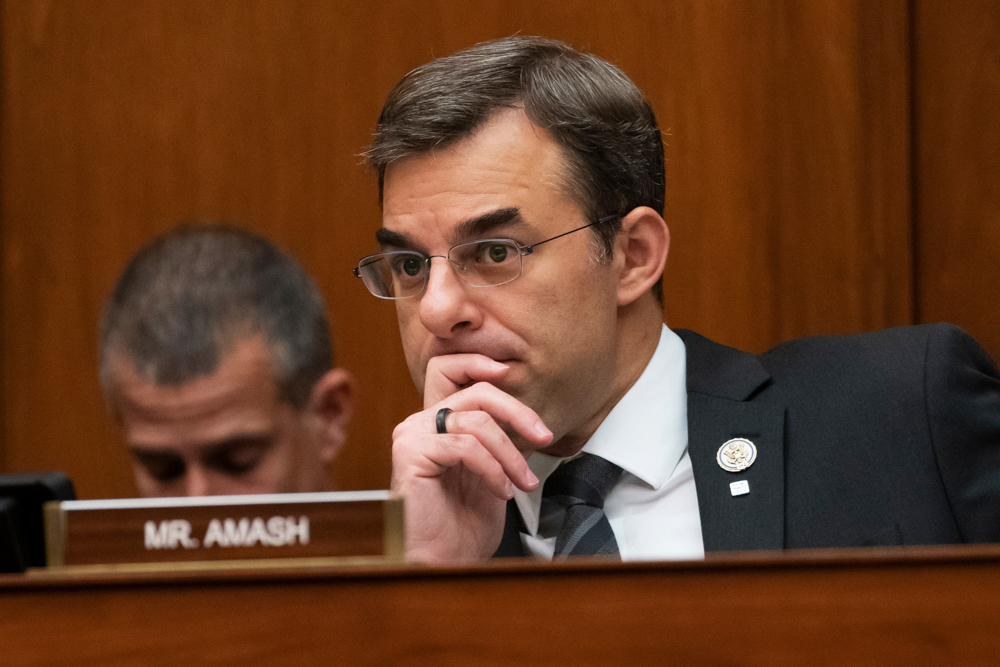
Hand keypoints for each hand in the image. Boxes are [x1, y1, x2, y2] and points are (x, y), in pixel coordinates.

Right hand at [391, 354, 551, 563]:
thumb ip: (498, 439)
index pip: (449, 369)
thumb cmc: (463, 525)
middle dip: (518, 412)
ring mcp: (412, 435)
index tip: (510, 373)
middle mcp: (419, 423)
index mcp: (436, 423)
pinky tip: (501, 491)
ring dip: (511, 454)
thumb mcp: (492, 471)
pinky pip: (465, 446)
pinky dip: (493, 468)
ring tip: (522, 482)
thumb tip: (528, 417)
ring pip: (477, 421)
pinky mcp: (410, 453)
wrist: (442, 563)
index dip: (477, 363)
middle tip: (543, 436)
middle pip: (475, 391)